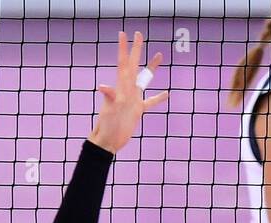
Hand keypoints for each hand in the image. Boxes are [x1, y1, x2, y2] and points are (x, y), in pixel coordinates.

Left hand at [89, 31, 170, 154]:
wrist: (109, 140)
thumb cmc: (108, 126)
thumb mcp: (109, 110)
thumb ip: (109, 97)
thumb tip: (103, 87)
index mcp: (121, 87)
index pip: (123, 64)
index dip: (123, 49)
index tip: (124, 33)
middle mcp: (127, 90)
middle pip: (133, 65)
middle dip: (136, 50)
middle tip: (139, 34)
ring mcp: (133, 99)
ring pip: (144, 80)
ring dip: (151, 68)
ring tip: (159, 55)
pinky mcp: (137, 110)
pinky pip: (150, 102)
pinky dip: (158, 98)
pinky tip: (167, 94)